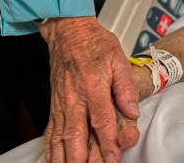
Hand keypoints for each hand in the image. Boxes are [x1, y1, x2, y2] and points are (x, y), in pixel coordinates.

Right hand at [39, 16, 140, 162]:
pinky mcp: (54, 106)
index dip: (108, 141)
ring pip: (60, 138)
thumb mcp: (118, 58)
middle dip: (82, 158)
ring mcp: (62, 103)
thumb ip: (126, 86)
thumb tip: (133, 111)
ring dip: (65, 159)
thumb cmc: (95, 43)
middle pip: (76, 135)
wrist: (69, 32)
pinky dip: (51, 151)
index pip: (101, 118)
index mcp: (93, 84)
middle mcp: (75, 97)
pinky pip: (50, 133)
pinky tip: (56, 162)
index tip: (113, 157)